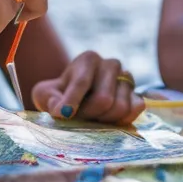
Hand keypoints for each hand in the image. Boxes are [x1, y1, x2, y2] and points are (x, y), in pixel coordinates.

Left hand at [30, 51, 145, 124]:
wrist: (75, 101)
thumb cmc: (59, 96)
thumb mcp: (45, 94)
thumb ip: (50, 99)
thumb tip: (61, 109)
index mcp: (88, 59)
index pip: (82, 82)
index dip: (72, 101)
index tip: (63, 115)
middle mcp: (111, 64)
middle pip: (103, 99)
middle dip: (88, 115)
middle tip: (77, 120)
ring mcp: (127, 79)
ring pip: (120, 107)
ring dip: (103, 121)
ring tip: (91, 120)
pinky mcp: (137, 95)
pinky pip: (135, 110)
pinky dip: (121, 121)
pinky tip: (107, 122)